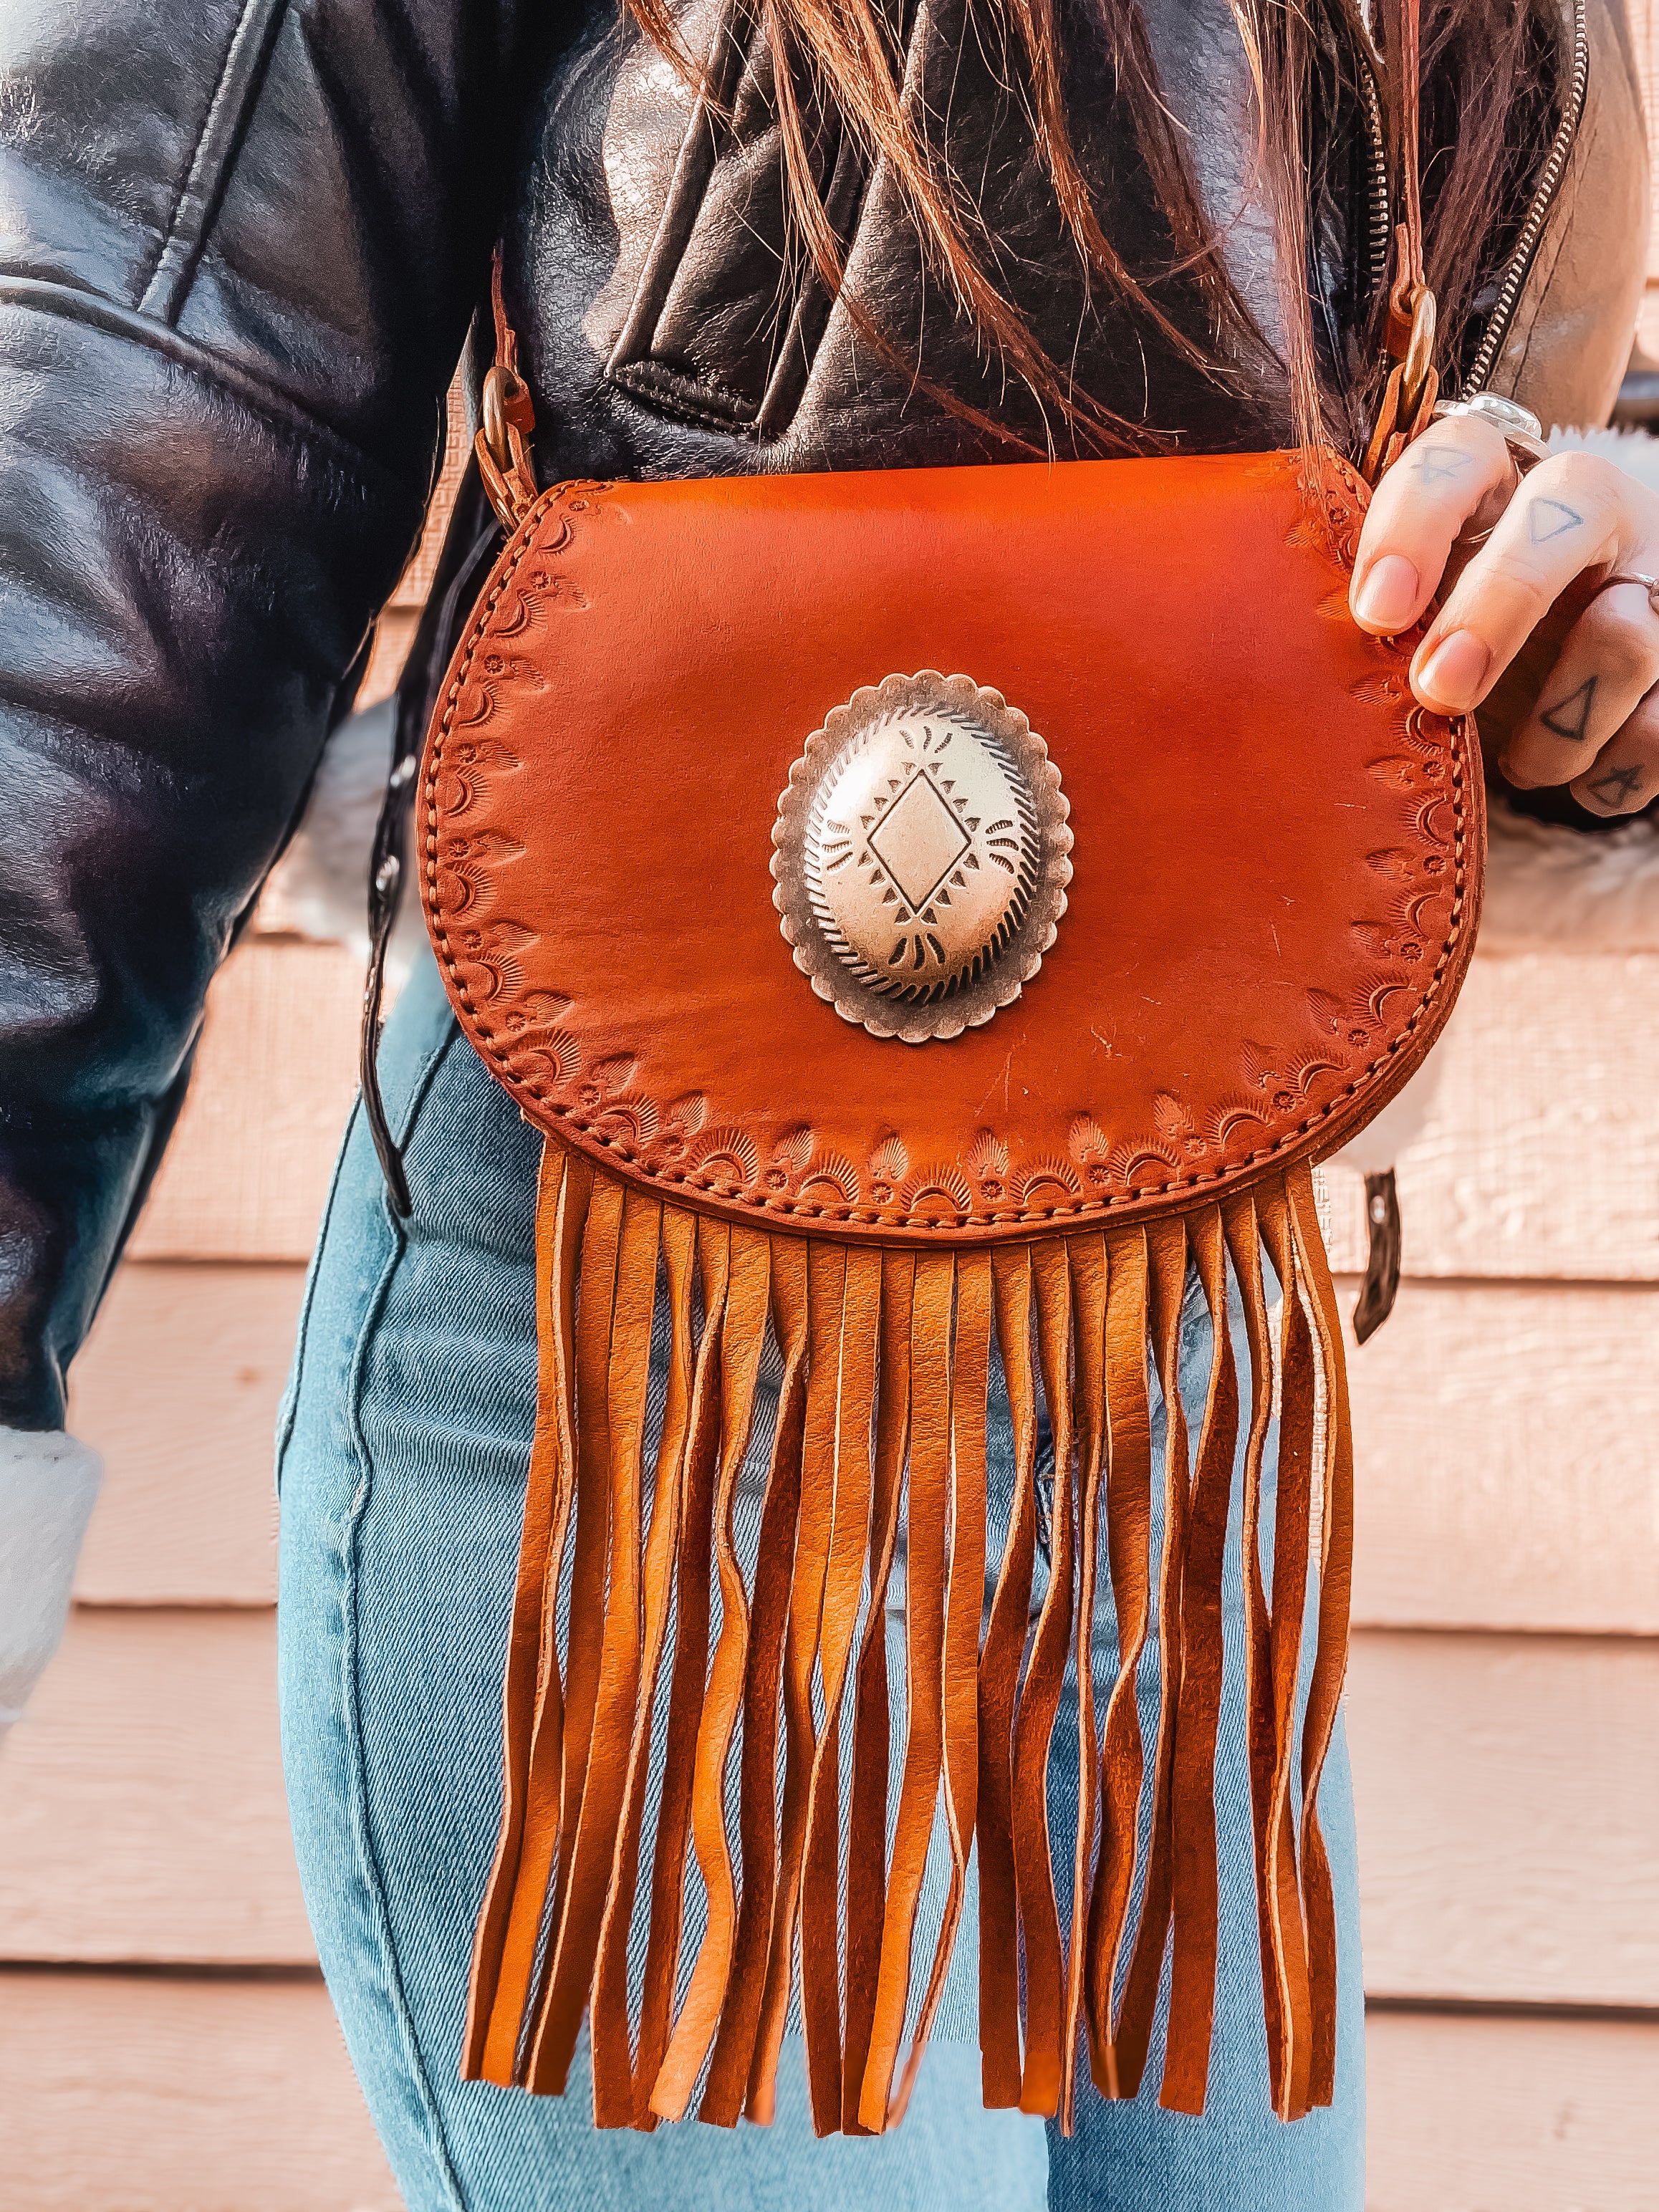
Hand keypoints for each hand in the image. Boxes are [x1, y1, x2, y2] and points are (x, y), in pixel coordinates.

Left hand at [1348, 414, 1658, 816]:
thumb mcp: (1405, 610)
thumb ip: (1372, 616)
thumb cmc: (1446, 629)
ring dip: (1564, 718)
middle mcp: (1590, 506)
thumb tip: (1288, 681)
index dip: (1414, 523)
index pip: (1458, 454)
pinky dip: (1621, 766)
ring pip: (1631, 631)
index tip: (1375, 613)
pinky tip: (1583, 785)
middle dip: (1500, 605)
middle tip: (1439, 691)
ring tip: (1522, 767)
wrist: (1553, 653)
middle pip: (1571, 505)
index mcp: (1496, 479)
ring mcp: (1651, 575)